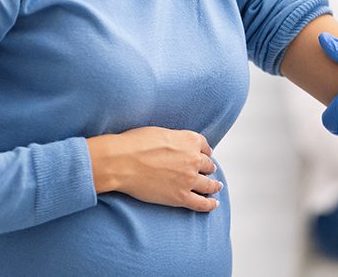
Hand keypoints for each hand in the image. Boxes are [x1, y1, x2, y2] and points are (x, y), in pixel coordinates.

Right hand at [86, 127, 221, 211]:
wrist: (121, 162)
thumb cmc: (135, 144)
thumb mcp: (161, 132)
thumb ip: (176, 140)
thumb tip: (177, 146)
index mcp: (190, 140)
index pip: (205, 147)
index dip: (205, 152)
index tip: (204, 155)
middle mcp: (194, 159)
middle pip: (208, 165)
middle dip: (207, 168)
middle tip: (207, 171)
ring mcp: (189, 179)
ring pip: (208, 184)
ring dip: (214, 185)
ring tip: (216, 187)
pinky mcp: (180, 196)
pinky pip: (201, 203)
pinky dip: (210, 204)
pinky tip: (214, 203)